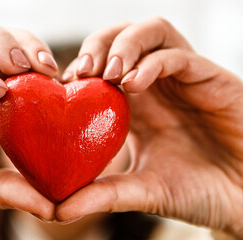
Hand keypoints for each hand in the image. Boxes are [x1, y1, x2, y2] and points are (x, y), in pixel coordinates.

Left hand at [57, 17, 242, 237]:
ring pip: (151, 32)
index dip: (78, 69)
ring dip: (123, 44)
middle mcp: (155, 85)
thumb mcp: (142, 191)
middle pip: (121, 37)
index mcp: (134, 104)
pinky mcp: (210, 78)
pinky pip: (178, 55)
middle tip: (80, 73)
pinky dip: (153, 62)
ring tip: (107, 72)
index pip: (100, 65)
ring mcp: (182, 78)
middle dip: (97, 45)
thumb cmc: (195, 192)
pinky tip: (134, 85)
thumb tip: (58, 210)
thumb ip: (103, 194)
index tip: (61, 88)